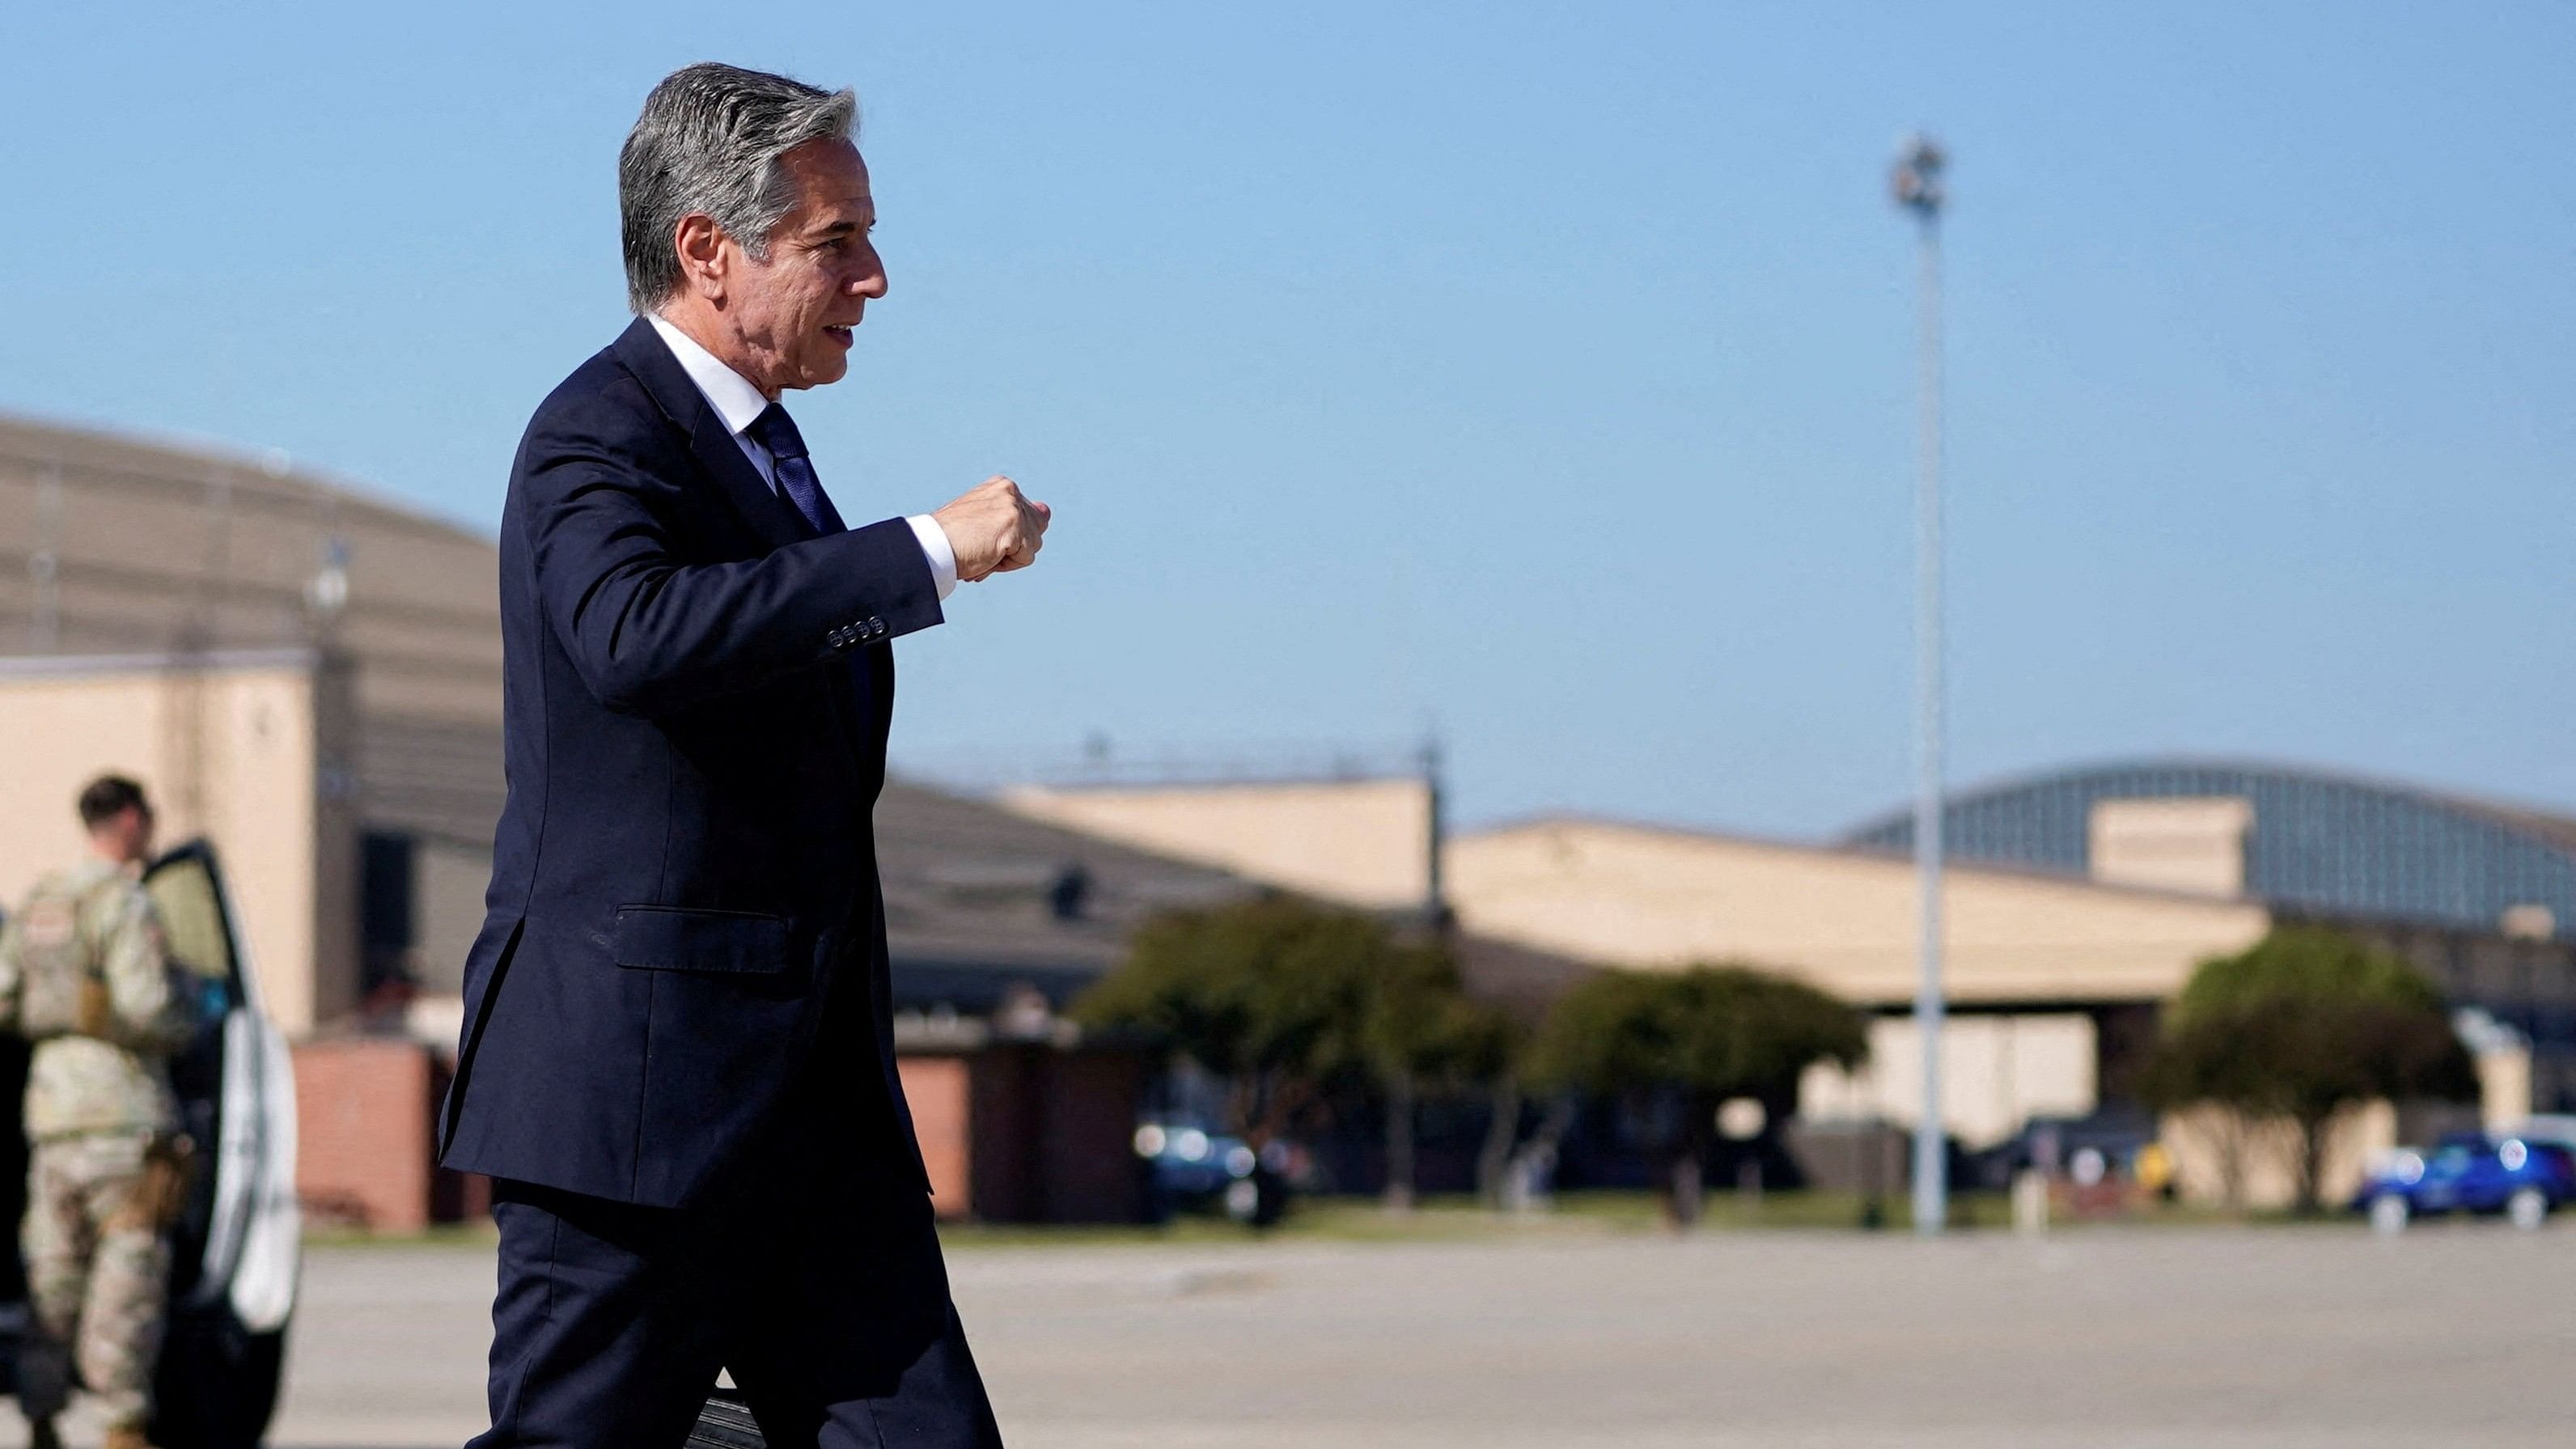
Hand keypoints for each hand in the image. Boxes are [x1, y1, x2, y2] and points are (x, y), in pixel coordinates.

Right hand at [931, 475, 1049, 581]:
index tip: (983, 538)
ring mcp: (1013, 508)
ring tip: (982, 551)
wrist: (932, 547)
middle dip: (1013, 547)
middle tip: (982, 547)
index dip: (1010, 538)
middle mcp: (1010, 491)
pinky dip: (1006, 565)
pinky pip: (1025, 558)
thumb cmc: (952, 538)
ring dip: (1009, 558)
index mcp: (1002, 486)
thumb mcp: (986, 520)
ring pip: (1033, 546)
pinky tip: (986, 556)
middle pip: (1035, 532)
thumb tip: (1046, 511)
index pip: (1029, 519)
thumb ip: (1016, 515)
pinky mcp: (1014, 526)